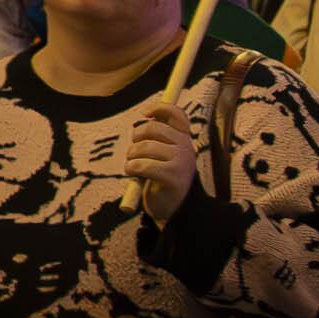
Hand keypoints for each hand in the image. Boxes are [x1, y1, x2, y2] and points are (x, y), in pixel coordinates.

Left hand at [117, 102, 201, 219]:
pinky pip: (141, 165)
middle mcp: (186, 147)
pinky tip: (134, 175)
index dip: (159, 108)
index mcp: (185, 140)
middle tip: (134, 152)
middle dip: (136, 138)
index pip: (176, 114)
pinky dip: (132, 169)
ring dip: (131, 156)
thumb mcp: (164, 154)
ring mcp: (181, 161)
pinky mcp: (172, 176)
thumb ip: (159, 136)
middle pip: (152, 128)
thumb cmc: (163, 179)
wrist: (174, 209)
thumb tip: (146, 115)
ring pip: (144, 146)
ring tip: (134, 166)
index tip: (144, 114)